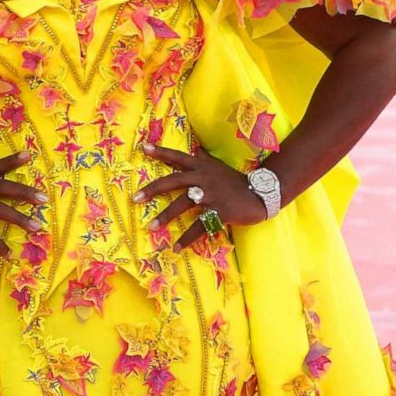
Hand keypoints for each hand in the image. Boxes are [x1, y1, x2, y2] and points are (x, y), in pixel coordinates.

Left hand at [133, 143, 265, 248]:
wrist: (260, 195)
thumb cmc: (235, 181)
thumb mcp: (219, 167)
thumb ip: (204, 158)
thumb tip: (194, 147)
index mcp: (202, 167)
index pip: (178, 157)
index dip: (161, 152)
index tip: (143, 148)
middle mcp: (203, 178)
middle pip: (173, 181)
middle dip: (153, 190)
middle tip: (135, 198)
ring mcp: (211, 195)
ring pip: (183, 205)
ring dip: (165, 217)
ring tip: (151, 227)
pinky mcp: (219, 212)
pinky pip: (199, 227)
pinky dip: (187, 239)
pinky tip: (176, 248)